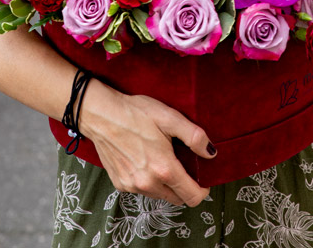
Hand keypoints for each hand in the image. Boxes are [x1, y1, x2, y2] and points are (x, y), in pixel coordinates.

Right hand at [80, 80, 215, 206]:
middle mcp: (148, 183)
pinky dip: (148, 180)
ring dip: (166, 184)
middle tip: (181, 162)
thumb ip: (194, 136)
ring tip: (161, 158)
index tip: (202, 177)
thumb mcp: (169, 117)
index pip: (192, 196)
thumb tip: (211, 152)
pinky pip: (142, 190)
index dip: (202, 189)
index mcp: (164, 168)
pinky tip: (144, 159)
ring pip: (159, 195)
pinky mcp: (120, 184)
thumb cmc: (135, 112)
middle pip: (177, 198)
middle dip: (184, 185)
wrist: (101, 114)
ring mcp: (132, 186)